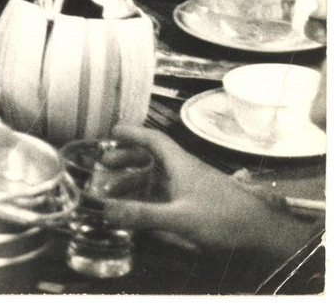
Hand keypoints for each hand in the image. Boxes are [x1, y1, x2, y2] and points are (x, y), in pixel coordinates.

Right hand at [102, 124, 311, 259]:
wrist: (261, 233)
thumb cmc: (223, 218)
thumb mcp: (180, 217)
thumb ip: (144, 214)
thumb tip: (106, 210)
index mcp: (180, 163)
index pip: (153, 139)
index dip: (132, 133)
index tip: (111, 132)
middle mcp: (184, 171)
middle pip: (152, 157)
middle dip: (128, 159)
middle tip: (105, 166)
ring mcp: (192, 188)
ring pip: (158, 178)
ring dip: (136, 181)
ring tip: (114, 192)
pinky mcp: (198, 204)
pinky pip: (166, 194)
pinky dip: (149, 197)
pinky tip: (141, 211)